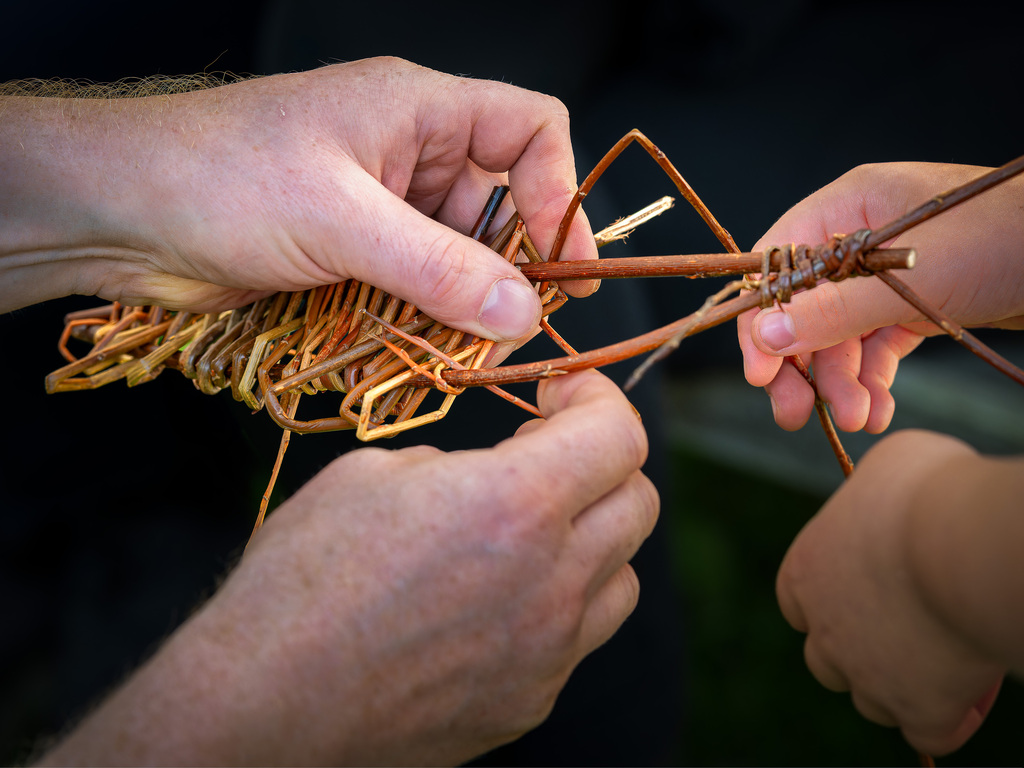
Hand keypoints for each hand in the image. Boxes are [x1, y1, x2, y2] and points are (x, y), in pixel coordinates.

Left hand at [0, 57, 596, 340]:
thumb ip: (436, 268)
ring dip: (465, 310)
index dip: (557, 191)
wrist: (117, 212)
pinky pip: (414, 292)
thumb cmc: (219, 179)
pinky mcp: (352, 258)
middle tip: (518, 335)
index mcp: (418, 111)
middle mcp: (409, 156)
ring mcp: (380, 210)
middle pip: (500, 210)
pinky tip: (421, 356)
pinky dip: (423, 324)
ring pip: (457, 261)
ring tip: (468, 357)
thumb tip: (522, 312)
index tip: (559, 263)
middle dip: (512, 272)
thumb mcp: (339, 219)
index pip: (528, 129)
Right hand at [38, 369, 657, 765]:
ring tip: (527, 532)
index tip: (562, 396)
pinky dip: (559, 603)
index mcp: (515, 505)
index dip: (597, 398)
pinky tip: (497, 598)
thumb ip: (459, 465)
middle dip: (603, 463)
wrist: (263, 703)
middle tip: (543, 455)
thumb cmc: (300, 580)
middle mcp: (552, 582)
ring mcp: (548, 651)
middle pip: (641, 503)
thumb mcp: (371, 476)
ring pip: (623, 575)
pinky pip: (578, 637)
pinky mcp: (529, 700)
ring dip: (591, 538)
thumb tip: (489, 472)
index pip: (619, 435)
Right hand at [737, 161, 1023, 431]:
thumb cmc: (1005, 241)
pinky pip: (875, 345)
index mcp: (847, 207)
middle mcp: (858, 239)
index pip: (777, 265)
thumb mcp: (911, 280)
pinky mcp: (912, 305)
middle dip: (802, 363)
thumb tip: (766, 337)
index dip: (761, 320)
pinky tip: (879, 410)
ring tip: (858, 418)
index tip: (760, 374)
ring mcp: (885, 274)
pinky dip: (873, 378)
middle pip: (803, 306)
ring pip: (839, 334)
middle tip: (794, 414)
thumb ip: (834, 310)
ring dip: (841, 380)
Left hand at [777, 429, 1004, 755]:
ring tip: (946, 661)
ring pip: (872, 700)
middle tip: (910, 631)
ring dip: (900, 687)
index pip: (796, 603)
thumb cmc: (928, 490)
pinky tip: (970, 696)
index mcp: (806, 571)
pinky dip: (947, 720)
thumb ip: (877, 494)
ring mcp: (866, 674)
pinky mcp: (917, 708)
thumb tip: (892, 495)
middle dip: (859, 651)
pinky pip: (927, 732)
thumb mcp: (890, 466)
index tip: (863, 595)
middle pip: (827, 660)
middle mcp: (824, 629)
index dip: (827, 604)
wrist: (962, 542)